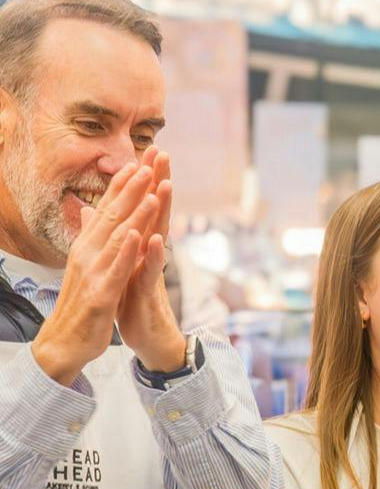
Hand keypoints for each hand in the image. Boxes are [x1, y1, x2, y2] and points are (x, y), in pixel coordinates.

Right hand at [30, 161, 159, 384]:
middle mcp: (88, 253)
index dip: (123, 186)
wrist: (66, 341)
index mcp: (88, 247)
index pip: (107, 210)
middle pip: (112, 215)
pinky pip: (116, 268)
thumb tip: (93, 216)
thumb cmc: (83, 303)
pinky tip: (139, 234)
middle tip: (149, 162)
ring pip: (117, 236)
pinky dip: (127, 250)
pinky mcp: (101, 293)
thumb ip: (95, 241)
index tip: (139, 161)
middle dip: (132, 188)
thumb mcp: (90, 268)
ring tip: (151, 189)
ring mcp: (93, 272)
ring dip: (135, 212)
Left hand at [114, 147, 187, 372]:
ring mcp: (151, 271)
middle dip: (159, 182)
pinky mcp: (149, 292)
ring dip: (163, 211)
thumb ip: (118, 238)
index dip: (144, 180)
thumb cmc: (134, 302)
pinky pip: (152, 271)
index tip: (146, 151)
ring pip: (158, 235)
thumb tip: (105, 214)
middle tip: (163, 154)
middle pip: (156, 212)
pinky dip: (153, 255)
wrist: (149, 337)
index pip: (143, 207)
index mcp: (140, 245)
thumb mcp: (122, 265)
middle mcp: (150, 253)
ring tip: (165, 185)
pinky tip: (155, 239)